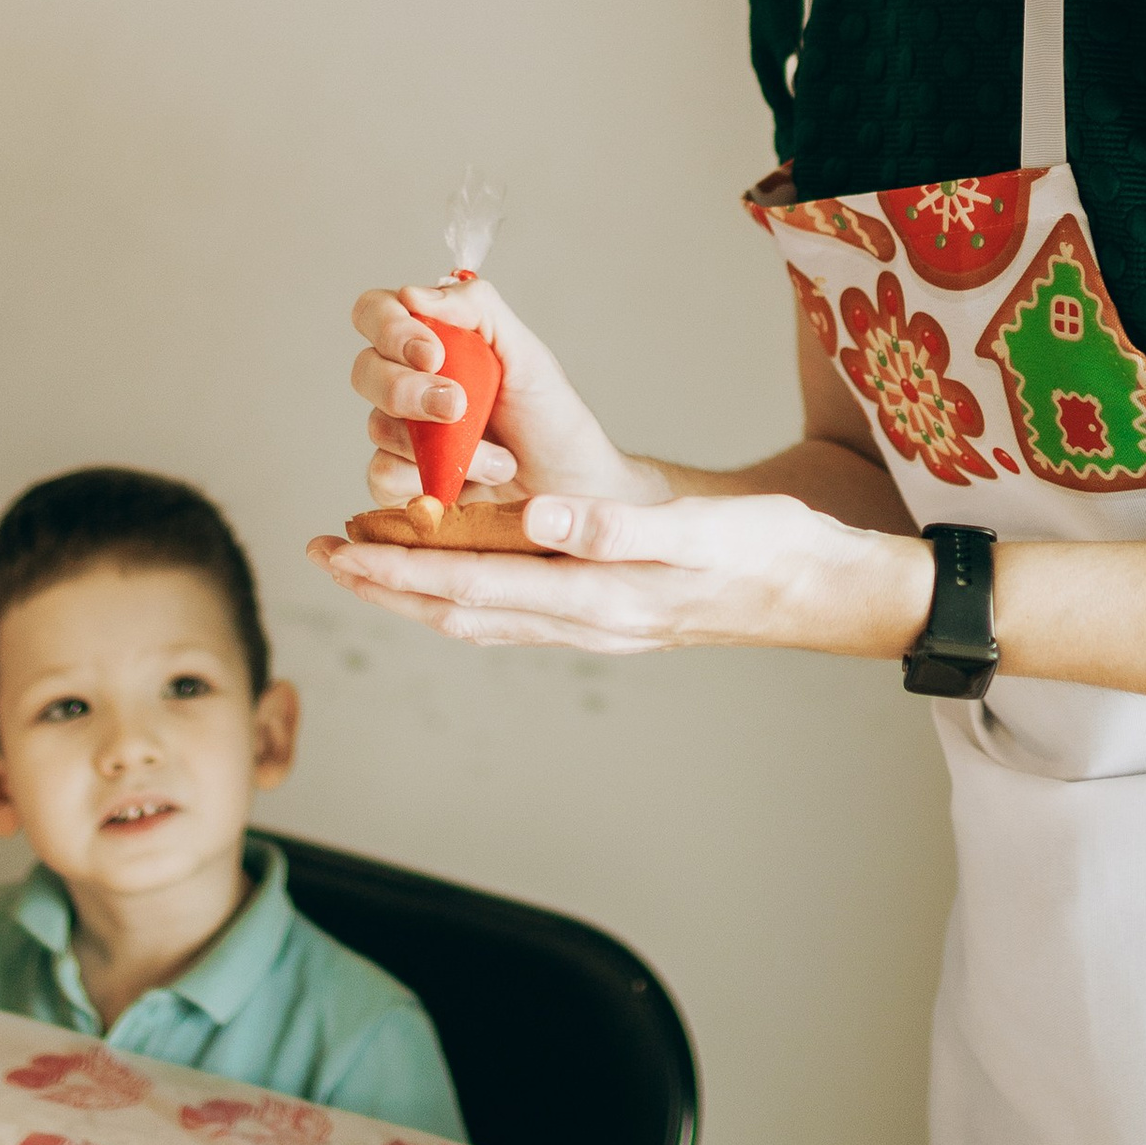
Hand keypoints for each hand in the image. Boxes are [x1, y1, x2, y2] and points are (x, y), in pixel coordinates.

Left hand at [310, 490, 933, 660]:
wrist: (824, 588)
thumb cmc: (769, 548)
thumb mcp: (699, 526)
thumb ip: (616, 527)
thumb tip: (537, 519)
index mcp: (598, 597)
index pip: (472, 587)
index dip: (400, 568)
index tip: (341, 547)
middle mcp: (586, 621)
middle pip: (461, 611)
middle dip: (386, 585)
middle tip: (322, 554)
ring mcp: (598, 624)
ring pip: (484, 615)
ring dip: (418, 590)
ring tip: (364, 560)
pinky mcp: (611, 612)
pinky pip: (517, 610)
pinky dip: (467, 591)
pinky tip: (452, 572)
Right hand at [348, 276, 653, 517]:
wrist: (569, 488)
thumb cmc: (547, 417)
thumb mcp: (524, 352)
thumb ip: (476, 309)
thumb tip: (414, 294)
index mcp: (430, 337)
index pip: (376, 312)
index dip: (391, 328)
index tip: (433, 354)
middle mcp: (406, 380)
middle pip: (365, 370)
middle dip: (407, 389)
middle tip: (458, 406)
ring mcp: (400, 433)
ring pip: (377, 426)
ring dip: (440, 444)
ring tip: (500, 460)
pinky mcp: (400, 482)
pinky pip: (383, 476)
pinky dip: (429, 480)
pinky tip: (469, 484)